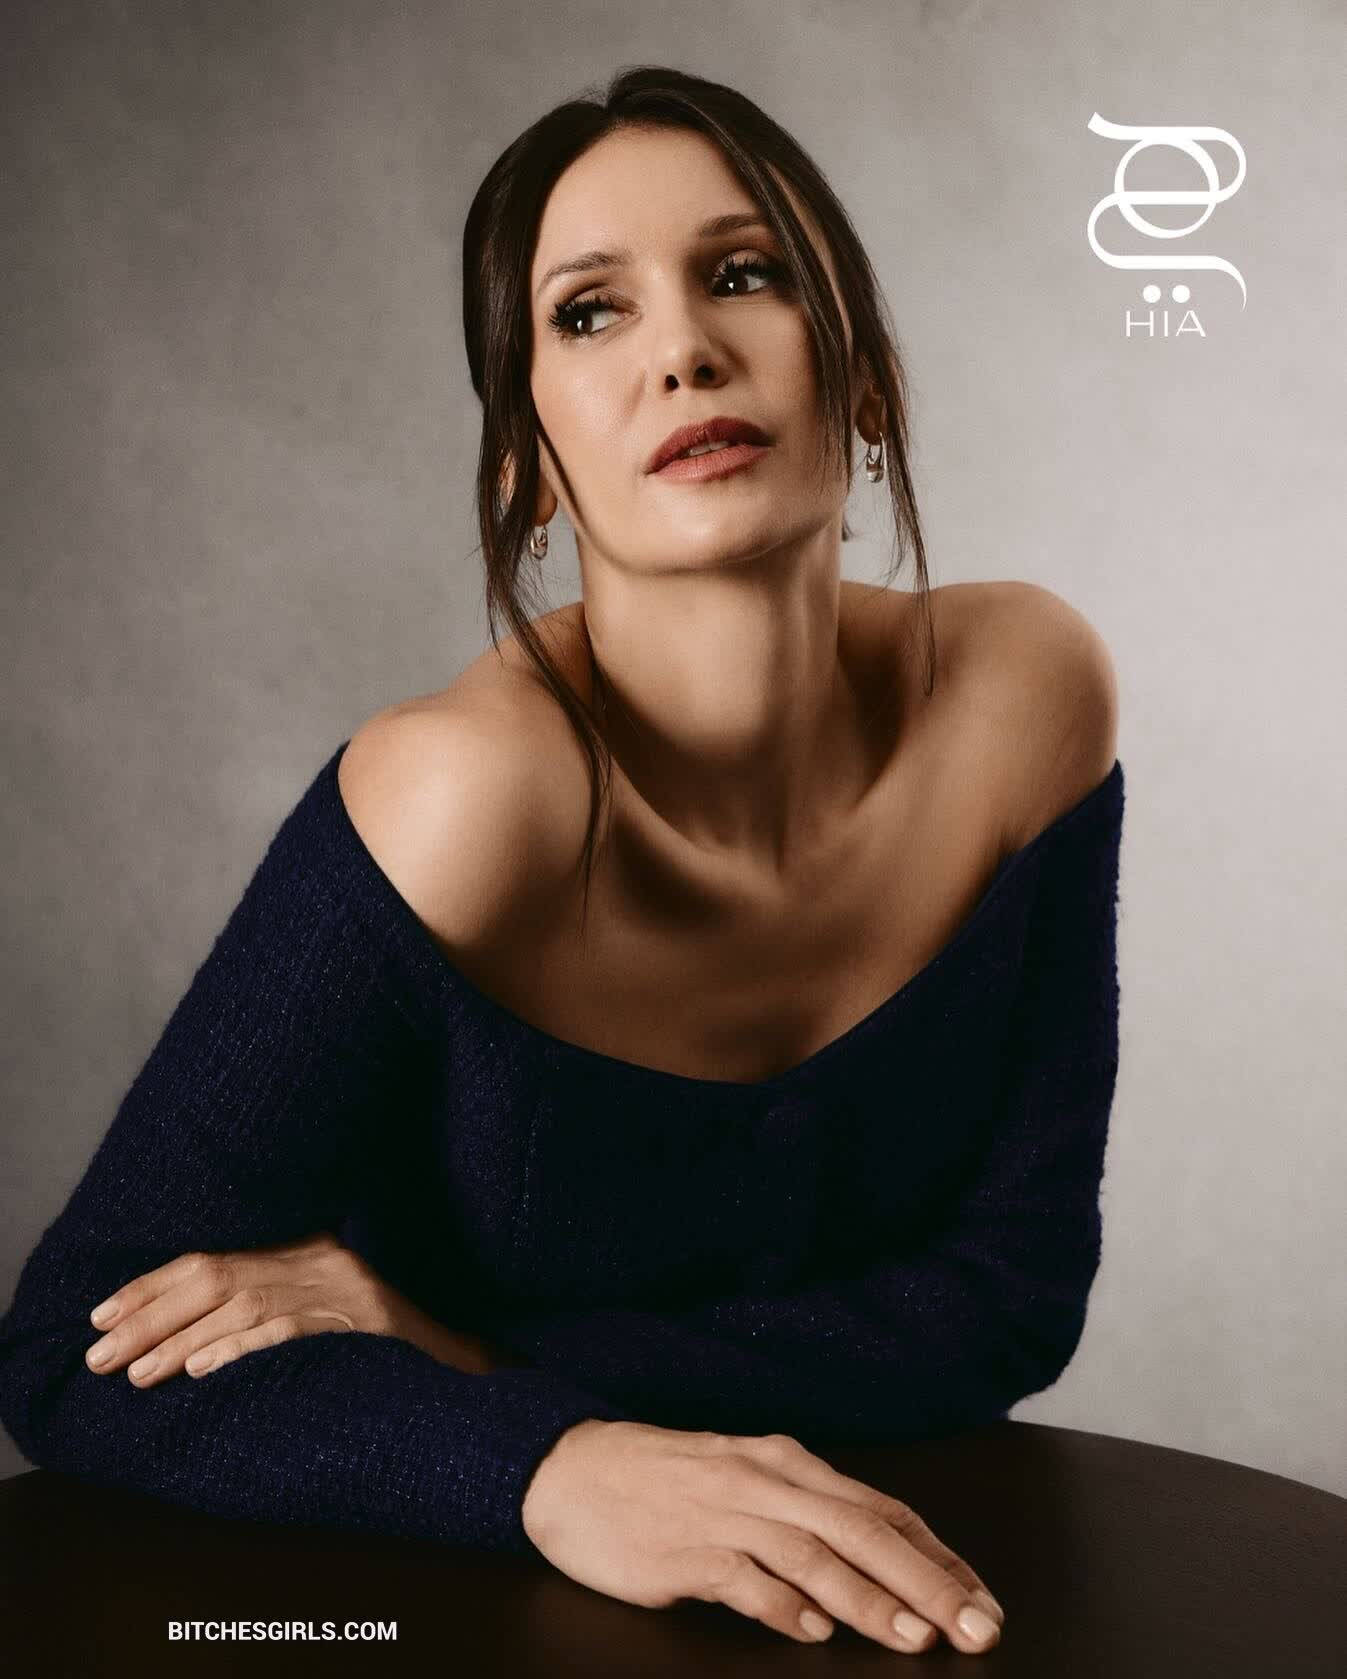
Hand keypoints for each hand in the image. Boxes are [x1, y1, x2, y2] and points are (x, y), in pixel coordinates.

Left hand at [83, 1231, 527, 1385]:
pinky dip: (238, 1349)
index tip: (103, 1311)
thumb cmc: (395, 1351)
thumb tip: (193, 1341)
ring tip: (132, 1372)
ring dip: (177, 1341)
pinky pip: (288, 1331)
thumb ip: (278, 1309)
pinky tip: (200, 1369)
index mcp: (312, 1253)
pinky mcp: (363, 1322)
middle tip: (97, 1352)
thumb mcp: (333, 1312)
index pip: (217, 1257)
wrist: (470, 1367)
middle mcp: (323, 1262)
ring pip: (241, 1304)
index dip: (152, 1283)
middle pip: (216, 1277)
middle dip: (147, 1315)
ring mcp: (344, 1290)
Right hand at [522, 1421, 1004, 1655]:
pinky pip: (742, 1578)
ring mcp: (724, 1513)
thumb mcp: (747, 1483)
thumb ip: (806, 1517)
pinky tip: (811, 1631)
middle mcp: (765, 1481)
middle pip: (862, 1530)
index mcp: (788, 1464)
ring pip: (813, 1555)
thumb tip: (878, 1566)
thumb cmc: (665, 1482)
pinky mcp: (682, 1550)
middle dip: (927, 1583)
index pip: (882, 1509)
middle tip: (976, 1628)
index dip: (938, 1556)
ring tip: (915, 1637)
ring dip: (869, 1599)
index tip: (982, 1598)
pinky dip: (780, 1604)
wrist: (570, 1468)